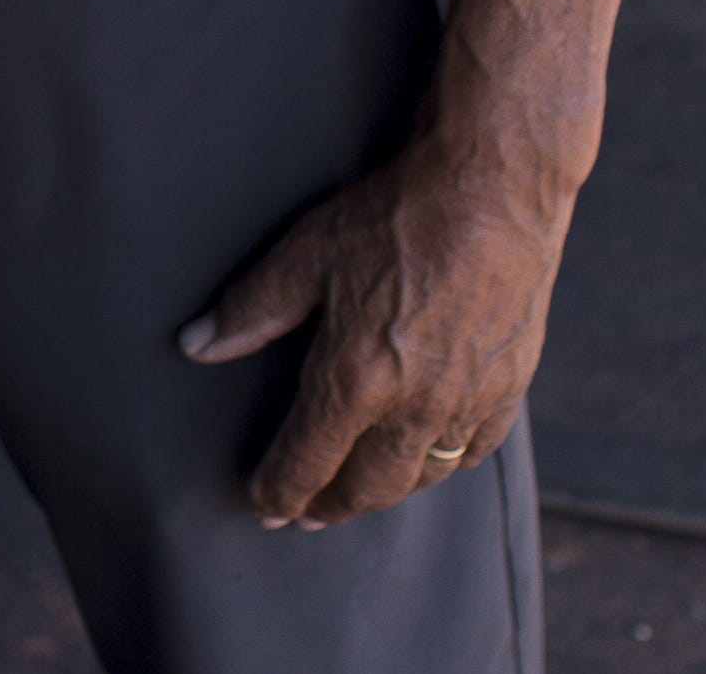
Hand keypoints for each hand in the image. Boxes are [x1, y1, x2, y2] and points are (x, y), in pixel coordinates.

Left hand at [177, 136, 569, 526]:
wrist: (497, 192)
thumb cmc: (395, 218)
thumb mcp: (307, 254)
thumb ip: (252, 308)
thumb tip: (195, 344)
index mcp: (357, 380)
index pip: (308, 461)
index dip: (280, 489)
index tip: (263, 505)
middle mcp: (414, 406)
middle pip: (368, 486)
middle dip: (331, 505)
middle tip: (307, 513)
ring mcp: (468, 401)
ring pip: (422, 476)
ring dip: (386, 492)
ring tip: (361, 493)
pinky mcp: (510, 386)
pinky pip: (474, 450)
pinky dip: (447, 465)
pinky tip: (433, 460)